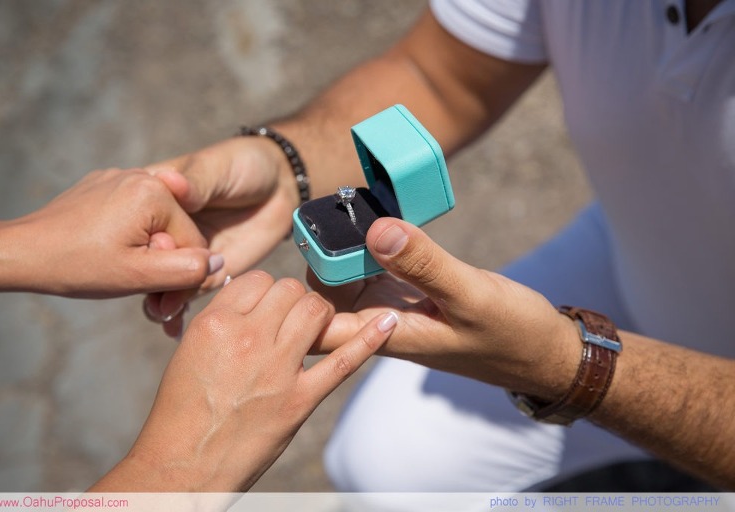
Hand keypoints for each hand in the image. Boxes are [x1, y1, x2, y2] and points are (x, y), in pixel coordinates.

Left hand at [0, 168, 221, 297]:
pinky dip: (130, 236)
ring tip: (122, 272)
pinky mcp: (103, 185)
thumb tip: (219, 263)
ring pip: (155, 224)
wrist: (22, 252)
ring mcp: (120, 178)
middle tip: (138, 288)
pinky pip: (133, 214)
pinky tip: (111, 255)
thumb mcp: (139, 277)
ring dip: (147, 251)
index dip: (180, 274)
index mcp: (155, 193)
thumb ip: (187, 271)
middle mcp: (141, 176)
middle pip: (176, 230)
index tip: (157, 294)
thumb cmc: (80, 266)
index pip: (194, 242)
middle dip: (162, 261)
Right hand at [91, 271, 397, 491]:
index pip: (258, 280)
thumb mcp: (189, 351)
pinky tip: (388, 322)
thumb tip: (249, 300)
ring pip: (316, 310)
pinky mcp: (300, 400)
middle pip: (290, 289)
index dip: (266, 291)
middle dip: (294, 300)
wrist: (184, 466)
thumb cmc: (181, 411)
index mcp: (215, 324)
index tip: (267, 306)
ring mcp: (277, 369)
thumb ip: (221, 320)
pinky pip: (343, 361)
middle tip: (290, 320)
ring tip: (312, 329)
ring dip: (319, 314)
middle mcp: (248, 338)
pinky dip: (369, 339)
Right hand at [143, 136, 300, 334]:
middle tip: (155, 292)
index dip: (142, 238)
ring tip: (164, 312)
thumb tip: (171, 182)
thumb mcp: (216, 167)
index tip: (151, 248)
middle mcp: (167, 231)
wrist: (280, 185)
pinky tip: (174, 326)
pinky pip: (190, 294)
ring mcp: (187, 254)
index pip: (137, 222)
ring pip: (165, 282)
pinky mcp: (209, 272)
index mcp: (157, 199)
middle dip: (147, 279)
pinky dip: (179, 311)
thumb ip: (196, 181)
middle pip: (147, 260)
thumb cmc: (244, 164)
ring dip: (161, 300)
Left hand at [309, 217, 580, 398]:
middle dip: (317, 260)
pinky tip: (374, 221)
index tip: (301, 247)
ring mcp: (396, 309)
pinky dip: (371, 247)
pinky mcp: (413, 294)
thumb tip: (374, 230)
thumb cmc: (511, 333)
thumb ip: (423, 264)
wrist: (542, 350)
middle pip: (325, 301)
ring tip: (344, 209)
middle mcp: (383, 324)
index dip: (295, 301)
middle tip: (322, 214)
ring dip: (343, 250)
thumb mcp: (470, 294)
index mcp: (386, 334)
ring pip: (349, 283)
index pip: (317, 330)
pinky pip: (378, 270)